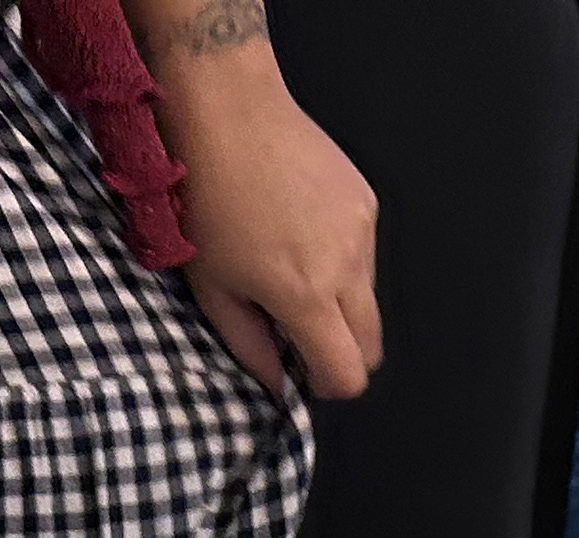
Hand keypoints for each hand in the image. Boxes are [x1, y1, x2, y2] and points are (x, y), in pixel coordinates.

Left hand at [157, 59, 382, 400]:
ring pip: (368, 299)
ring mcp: (363, 232)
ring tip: (291, 269)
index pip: (349, 374)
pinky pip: (364, 255)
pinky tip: (301, 232)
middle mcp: (347, 267)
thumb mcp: (212, 286)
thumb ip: (249, 346)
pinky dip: (340, 262)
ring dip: (340, 304)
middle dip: (342, 351)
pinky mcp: (366, 201)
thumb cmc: (205, 198)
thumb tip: (276, 384)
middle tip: (298, 331)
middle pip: (372, 345)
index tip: (301, 373)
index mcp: (306, 296)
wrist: (228, 110)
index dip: (325, 385)